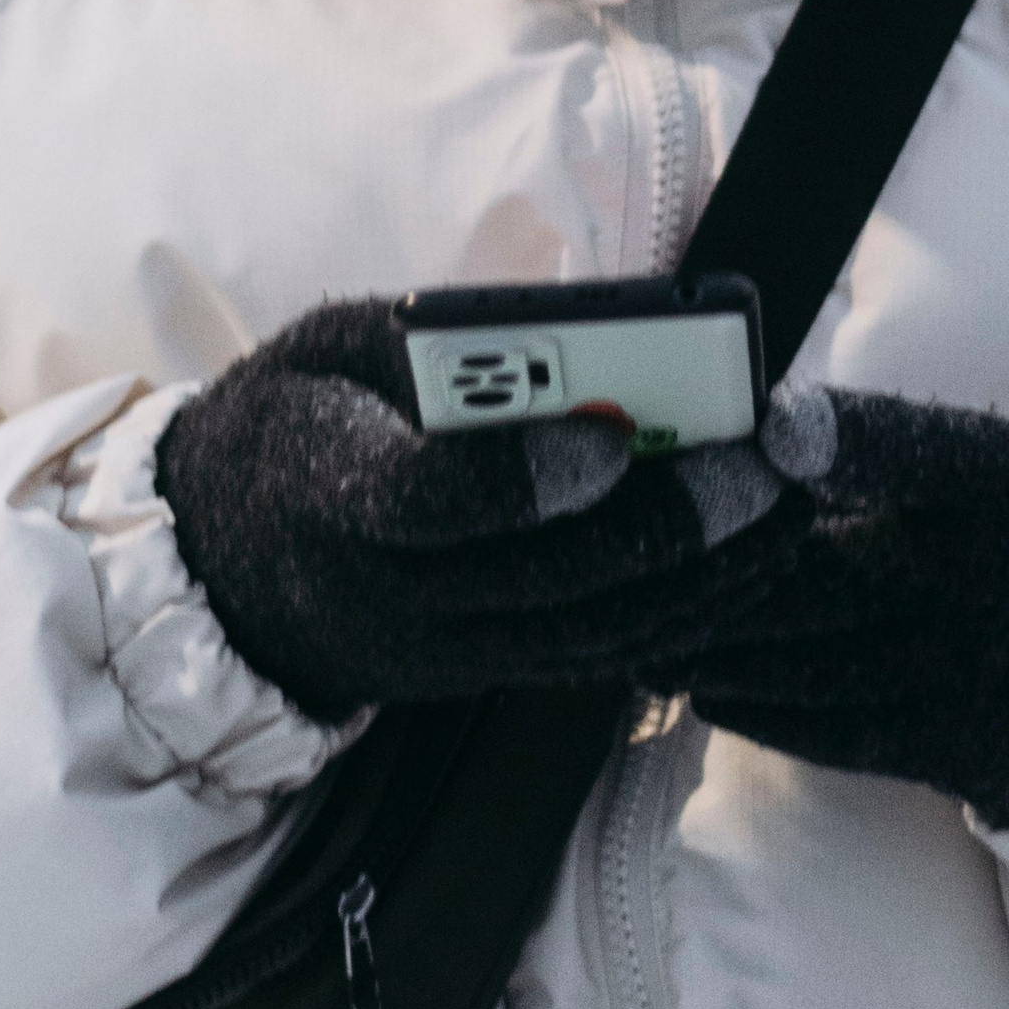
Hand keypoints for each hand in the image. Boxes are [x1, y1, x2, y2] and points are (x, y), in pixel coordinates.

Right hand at [156, 299, 804, 723]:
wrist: (222, 564)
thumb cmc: (296, 419)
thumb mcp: (328, 348)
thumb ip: (429, 341)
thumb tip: (569, 332)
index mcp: (325, 490)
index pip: (428, 503)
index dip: (523, 478)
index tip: (614, 437)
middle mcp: (385, 594)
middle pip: (538, 581)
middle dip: (664, 529)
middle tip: (763, 469)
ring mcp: (436, 653)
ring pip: (584, 637)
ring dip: (700, 581)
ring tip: (786, 511)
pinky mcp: (479, 677)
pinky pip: (592, 659)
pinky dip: (680, 616)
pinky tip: (749, 561)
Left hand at [641, 387, 1008, 832]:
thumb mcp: (994, 466)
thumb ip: (889, 445)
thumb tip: (762, 429)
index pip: (930, 450)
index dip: (848, 439)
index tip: (767, 427)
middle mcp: (1001, 576)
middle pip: (842, 570)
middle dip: (730, 563)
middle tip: (635, 546)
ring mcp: (978, 671)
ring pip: (824, 656)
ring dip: (721, 643)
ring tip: (638, 622)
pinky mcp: (956, 746)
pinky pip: (843, 730)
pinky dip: (764, 708)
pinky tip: (699, 683)